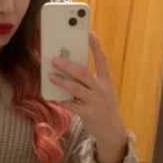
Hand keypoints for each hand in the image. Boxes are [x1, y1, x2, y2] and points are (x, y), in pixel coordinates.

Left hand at [50, 31, 127, 162]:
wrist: (111, 130)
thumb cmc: (102, 105)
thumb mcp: (102, 90)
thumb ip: (88, 79)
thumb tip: (67, 66)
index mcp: (106, 81)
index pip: (102, 60)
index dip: (96, 46)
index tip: (89, 33)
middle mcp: (102, 90)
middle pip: (84, 73)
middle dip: (68, 65)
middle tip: (54, 59)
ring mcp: (95, 102)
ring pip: (76, 89)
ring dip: (61, 81)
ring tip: (50, 76)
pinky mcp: (87, 114)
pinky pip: (70, 105)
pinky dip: (59, 100)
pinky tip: (51, 96)